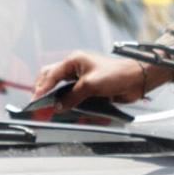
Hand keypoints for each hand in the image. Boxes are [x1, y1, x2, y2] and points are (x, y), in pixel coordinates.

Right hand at [31, 50, 173, 111]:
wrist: (138, 80)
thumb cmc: (117, 74)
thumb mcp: (91, 85)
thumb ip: (73, 96)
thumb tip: (58, 106)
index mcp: (74, 61)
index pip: (51, 74)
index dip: (41, 88)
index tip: (35, 101)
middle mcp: (76, 69)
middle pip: (53, 80)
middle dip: (45, 93)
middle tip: (39, 107)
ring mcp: (82, 79)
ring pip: (63, 90)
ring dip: (58, 100)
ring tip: (52, 112)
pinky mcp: (89, 89)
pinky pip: (75, 97)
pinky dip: (71, 105)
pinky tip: (69, 113)